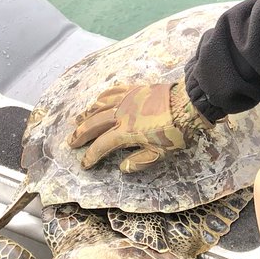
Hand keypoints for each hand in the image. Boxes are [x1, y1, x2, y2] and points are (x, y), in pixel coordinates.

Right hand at [68, 79, 212, 172]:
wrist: (188, 104)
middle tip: (70, 142)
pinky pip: (114, 92)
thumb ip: (139, 161)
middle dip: (81, 134)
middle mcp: (122, 115)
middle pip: (95, 124)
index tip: (84, 163)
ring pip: (100, 107)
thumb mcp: (160, 153)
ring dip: (87, 115)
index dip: (91, 156)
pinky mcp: (135, 90)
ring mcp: (127, 100)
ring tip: (76, 121)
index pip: (102, 146)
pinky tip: (98, 100)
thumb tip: (122, 168)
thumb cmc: (176, 131)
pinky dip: (103, 97)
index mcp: (126, 132)